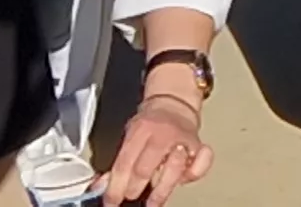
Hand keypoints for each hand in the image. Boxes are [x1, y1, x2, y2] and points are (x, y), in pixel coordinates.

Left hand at [99, 87, 214, 204]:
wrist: (175, 103)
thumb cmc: (150, 124)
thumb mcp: (130, 137)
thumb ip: (118, 163)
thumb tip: (100, 188)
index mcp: (140, 131)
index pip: (124, 164)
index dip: (115, 187)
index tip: (111, 202)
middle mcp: (162, 135)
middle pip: (145, 169)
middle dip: (134, 188)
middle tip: (130, 197)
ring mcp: (182, 141)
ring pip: (172, 170)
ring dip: (160, 191)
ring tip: (152, 203)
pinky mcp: (199, 147)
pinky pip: (200, 165)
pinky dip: (193, 175)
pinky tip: (182, 182)